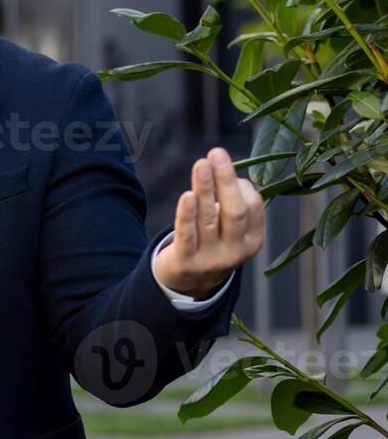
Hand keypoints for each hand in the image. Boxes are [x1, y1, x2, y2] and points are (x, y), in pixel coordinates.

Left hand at [155, 147, 264, 299]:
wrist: (187, 285)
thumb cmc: (211, 244)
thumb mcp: (231, 231)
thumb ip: (234, 205)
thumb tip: (229, 173)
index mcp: (252, 241)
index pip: (253, 208)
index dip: (240, 184)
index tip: (223, 165)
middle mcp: (235, 251)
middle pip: (234, 211)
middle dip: (226, 181)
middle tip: (217, 153)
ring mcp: (211, 259)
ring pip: (209, 219)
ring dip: (205, 189)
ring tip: (201, 164)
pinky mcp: (186, 262)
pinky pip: (187, 235)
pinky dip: (187, 215)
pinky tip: (187, 195)